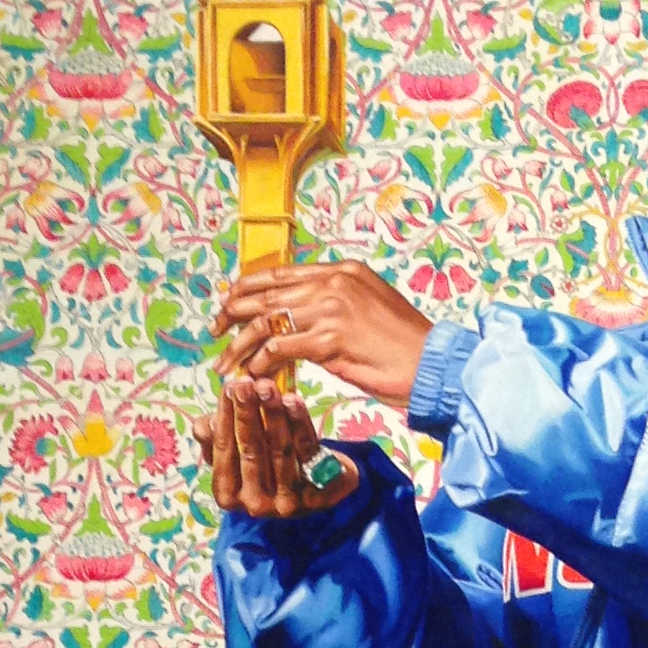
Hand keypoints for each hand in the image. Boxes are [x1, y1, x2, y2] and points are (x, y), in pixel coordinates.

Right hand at [197, 378, 360, 520]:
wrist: (314, 487)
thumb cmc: (265, 464)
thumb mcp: (234, 454)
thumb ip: (215, 438)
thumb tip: (204, 424)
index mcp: (228, 496)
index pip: (223, 451)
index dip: (225, 417)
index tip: (228, 387)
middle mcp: (254, 504)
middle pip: (250, 451)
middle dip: (247, 413)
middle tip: (246, 383)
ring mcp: (286, 503)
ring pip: (279, 450)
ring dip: (272, 414)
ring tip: (267, 386)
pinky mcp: (316, 496)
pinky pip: (307, 452)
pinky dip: (300, 423)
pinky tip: (292, 400)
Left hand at [215, 258, 434, 408]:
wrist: (434, 366)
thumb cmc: (405, 348)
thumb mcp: (368, 312)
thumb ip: (333, 308)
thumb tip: (297, 321)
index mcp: (343, 271)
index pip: (280, 273)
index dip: (247, 288)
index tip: (227, 304)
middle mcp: (335, 282)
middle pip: (265, 294)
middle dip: (231, 314)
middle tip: (214, 333)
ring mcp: (333, 307)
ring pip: (266, 321)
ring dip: (239, 346)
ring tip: (225, 365)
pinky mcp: (331, 337)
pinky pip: (279, 348)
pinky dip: (259, 362)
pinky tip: (252, 375)